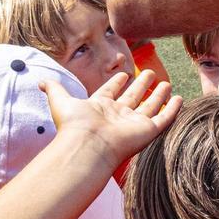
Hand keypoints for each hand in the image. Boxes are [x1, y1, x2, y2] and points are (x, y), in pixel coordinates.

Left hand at [41, 68, 181, 168]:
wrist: (88, 145)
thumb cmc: (74, 125)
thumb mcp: (61, 100)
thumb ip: (53, 89)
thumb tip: (39, 79)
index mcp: (100, 107)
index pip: (111, 92)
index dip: (117, 83)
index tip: (124, 74)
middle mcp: (118, 115)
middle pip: (133, 97)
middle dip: (141, 86)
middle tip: (150, 74)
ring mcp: (134, 123)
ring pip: (150, 106)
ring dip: (158, 95)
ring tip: (166, 82)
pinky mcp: (148, 131)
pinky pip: (164, 118)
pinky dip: (172, 109)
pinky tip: (179, 98)